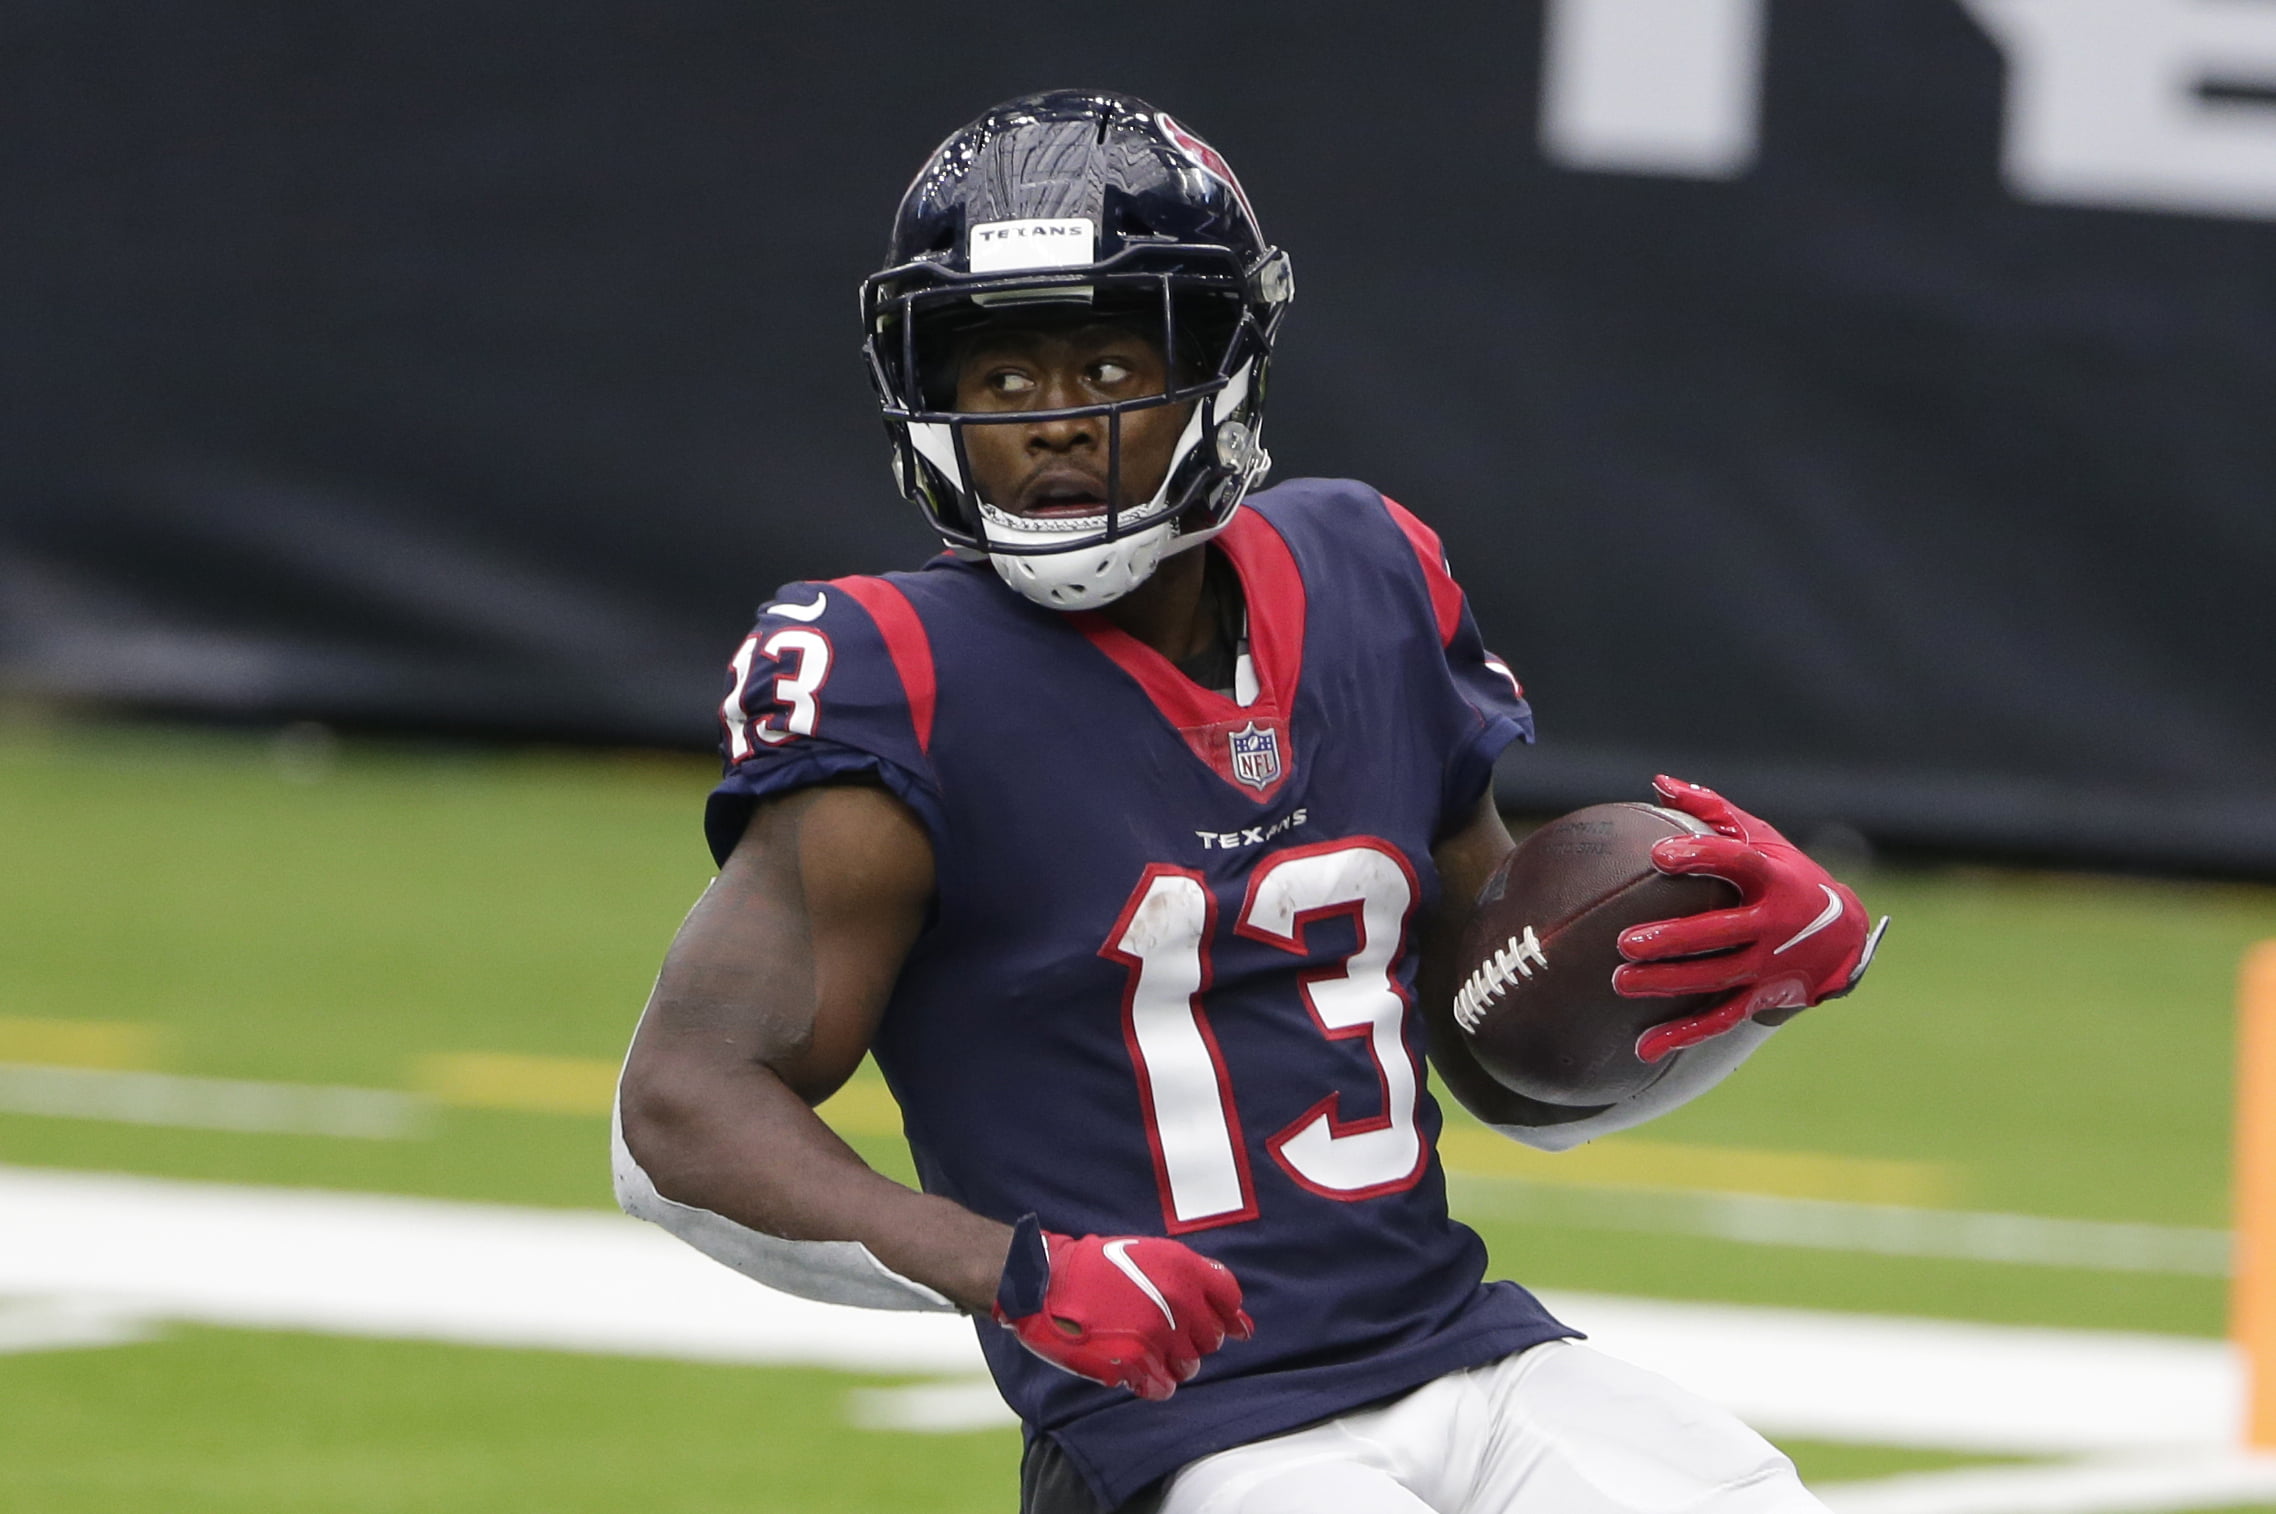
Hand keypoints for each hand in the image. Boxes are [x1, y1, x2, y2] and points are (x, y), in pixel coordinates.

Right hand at [992, 1217, 1252, 1400]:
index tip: (1223, 1325)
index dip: (1226, 1314)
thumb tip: (1241, 1324)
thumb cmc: (1094, 1267)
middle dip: (1192, 1338)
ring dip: (1172, 1361)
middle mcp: (1176, 1300)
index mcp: (1182, 1267)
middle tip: (1163, 1331)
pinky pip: (1163, 1386)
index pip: (1229, 1299)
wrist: (1044, 1285)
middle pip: (1211, 1338)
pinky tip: (1134, 1367)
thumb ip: (1194, 1280)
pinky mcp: (1134, 1363)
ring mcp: (1156, 1334)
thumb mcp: (1149, 1254)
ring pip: (1191, 1366)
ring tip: (1143, 1347)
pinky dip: (1152, 1382)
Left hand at [1613, 775, 1887, 1063]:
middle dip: (1675, 939)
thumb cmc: (1788, 874)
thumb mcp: (1761, 836)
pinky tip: (1644, 1046)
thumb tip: (1658, 783)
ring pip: (1716, 978)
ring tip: (1621, 982)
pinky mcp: (1762, 997)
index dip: (1700, 858)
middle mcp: (1775, 925)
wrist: (1844, 936)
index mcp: (1774, 878)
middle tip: (1626, 942)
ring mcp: (1770, 965)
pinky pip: (1721, 1019)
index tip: (1659, 856)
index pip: (1737, 864)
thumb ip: (1710, 810)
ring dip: (1669, 984)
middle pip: (1721, 933)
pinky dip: (1683, 1034)